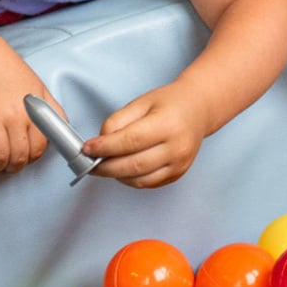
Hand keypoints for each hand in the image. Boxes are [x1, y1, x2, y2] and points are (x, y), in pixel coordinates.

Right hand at [0, 33, 58, 178]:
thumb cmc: (7, 72)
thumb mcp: (37, 87)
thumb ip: (52, 110)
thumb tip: (63, 131)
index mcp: (33, 110)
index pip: (37, 148)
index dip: (30, 159)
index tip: (23, 159)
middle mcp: (13, 115)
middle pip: (17, 156)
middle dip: (12, 166)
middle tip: (6, 165)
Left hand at [83, 84, 209, 188]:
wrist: (198, 110)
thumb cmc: (170, 103)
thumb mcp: (141, 103)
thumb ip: (118, 121)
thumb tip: (100, 143)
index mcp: (168, 124)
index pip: (130, 141)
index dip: (105, 147)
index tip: (87, 148)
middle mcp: (177, 147)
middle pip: (133, 165)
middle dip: (106, 166)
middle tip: (90, 162)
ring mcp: (179, 163)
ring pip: (139, 179)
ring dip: (116, 175)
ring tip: (104, 165)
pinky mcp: (178, 174)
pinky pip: (148, 183)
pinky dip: (130, 179)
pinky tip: (122, 169)